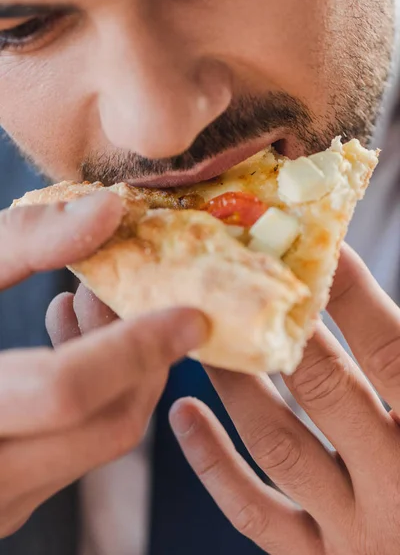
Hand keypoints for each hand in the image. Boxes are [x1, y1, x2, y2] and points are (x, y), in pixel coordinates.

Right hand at [0, 195, 206, 536]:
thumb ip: (21, 242)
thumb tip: (109, 208)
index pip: (69, 391)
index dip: (137, 348)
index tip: (193, 316)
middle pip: (107, 427)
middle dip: (141, 358)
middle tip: (122, 295)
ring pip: (99, 443)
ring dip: (118, 375)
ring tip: (85, 307)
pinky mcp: (7, 502)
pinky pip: (77, 452)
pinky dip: (93, 399)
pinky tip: (64, 346)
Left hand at [171, 245, 399, 554]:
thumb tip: (366, 305)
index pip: (393, 352)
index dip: (356, 296)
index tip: (321, 251)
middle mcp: (399, 485)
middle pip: (327, 388)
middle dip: (285, 330)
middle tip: (245, 284)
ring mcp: (354, 531)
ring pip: (279, 443)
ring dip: (238, 384)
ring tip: (207, 338)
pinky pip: (254, 513)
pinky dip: (213, 462)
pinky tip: (183, 412)